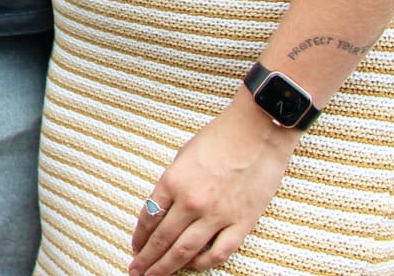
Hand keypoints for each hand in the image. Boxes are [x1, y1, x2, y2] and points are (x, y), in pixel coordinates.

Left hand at [130, 102, 296, 275]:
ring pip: (185, 252)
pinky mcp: (242, 223)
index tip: (134, 248)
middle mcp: (191, 202)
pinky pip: (219, 252)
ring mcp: (217, 215)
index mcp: (172, 181)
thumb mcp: (183, 156)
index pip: (148, 218)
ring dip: (167, 268)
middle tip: (136, 272)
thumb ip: (172, 184)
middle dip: (146, 260)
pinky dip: (203, 264)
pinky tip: (193, 267)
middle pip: (162, 240)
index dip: (139, 237)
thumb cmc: (220, 137)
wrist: (258, 131)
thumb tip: (162, 208)